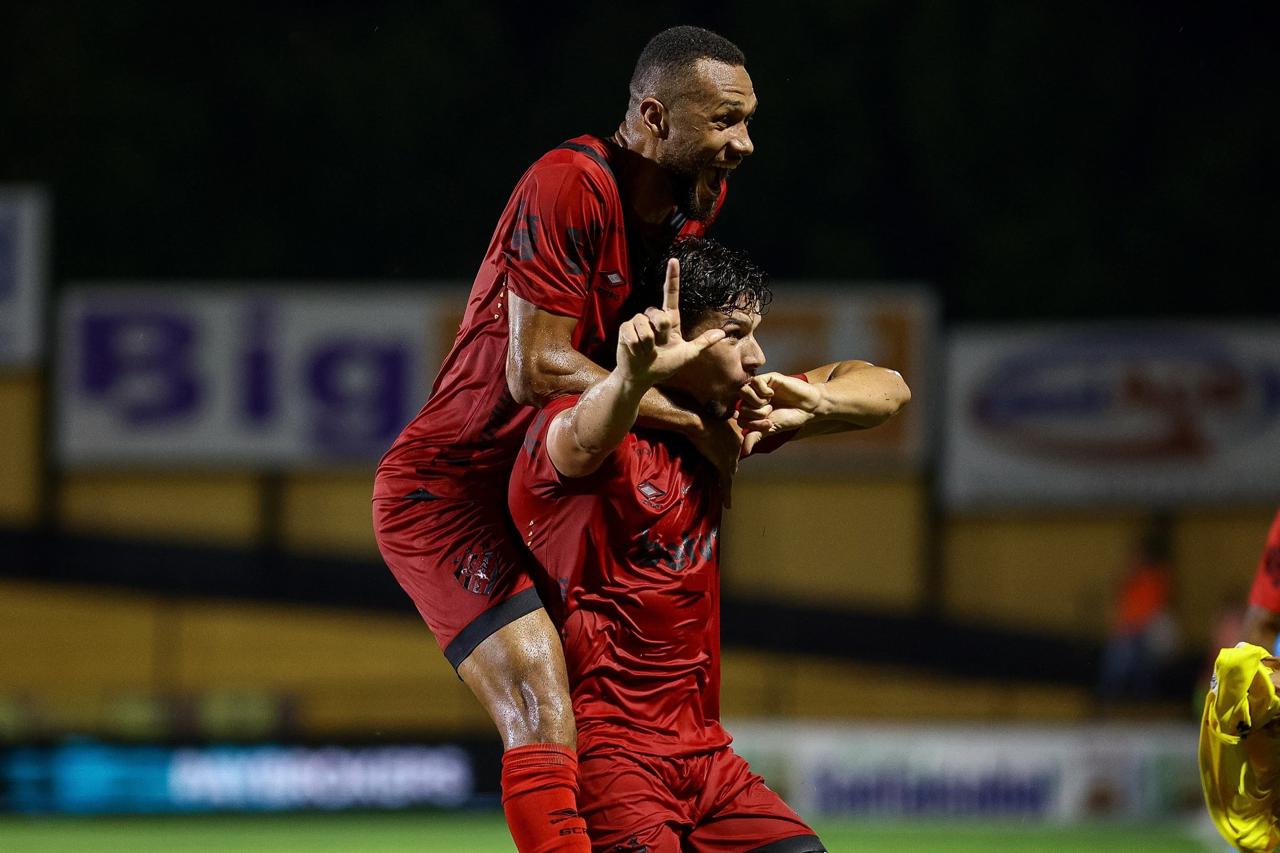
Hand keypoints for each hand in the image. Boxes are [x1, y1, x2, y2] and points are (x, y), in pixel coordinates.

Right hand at [616, 259, 724, 385]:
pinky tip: (635, 351)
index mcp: (669, 320)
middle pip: (660, 315)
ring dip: (647, 343)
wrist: (641, 376)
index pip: (671, 295)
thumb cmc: (664, 366)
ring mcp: (638, 322)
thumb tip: (722, 334)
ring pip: (645, 325)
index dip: (672, 278)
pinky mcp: (625, 328)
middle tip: (658, 346)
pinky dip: (636, 346)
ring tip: (646, 351)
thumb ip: (702, 343)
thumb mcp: (687, 355)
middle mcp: (653, 317)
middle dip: (660, 332)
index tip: (674, 261)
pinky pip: (632, 332)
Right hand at [688, 415, 741, 506]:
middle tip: (724, 479)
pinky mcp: (723, 465)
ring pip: (730, 474)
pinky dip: (727, 495)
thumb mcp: (715, 416)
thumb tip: (722, 417)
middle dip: (728, 469)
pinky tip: (728, 504)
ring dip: (726, 483)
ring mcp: (731, 457)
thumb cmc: (702, 414)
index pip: (735, 450)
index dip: (728, 456)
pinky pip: (726, 484)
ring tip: (726, 496)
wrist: (698, 420)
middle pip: (734, 463)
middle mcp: (737, 447)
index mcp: (737, 435)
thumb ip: (721, 419)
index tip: (722, 458)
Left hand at [738, 373, 821, 453]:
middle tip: (772, 412)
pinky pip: (755, 381)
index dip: (754, 424)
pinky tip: (772, 393)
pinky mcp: (767, 378)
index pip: (740, 419)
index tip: (769, 423)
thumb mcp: (770, 430)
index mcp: (751, 411)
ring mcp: (759, 387)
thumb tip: (744, 451)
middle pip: (741, 407)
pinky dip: (763, 391)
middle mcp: (752, 398)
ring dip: (758, 402)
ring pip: (743, 392)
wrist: (808, 407)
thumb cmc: (789, 417)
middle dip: (758, 414)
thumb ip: (755, 437)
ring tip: (770, 403)